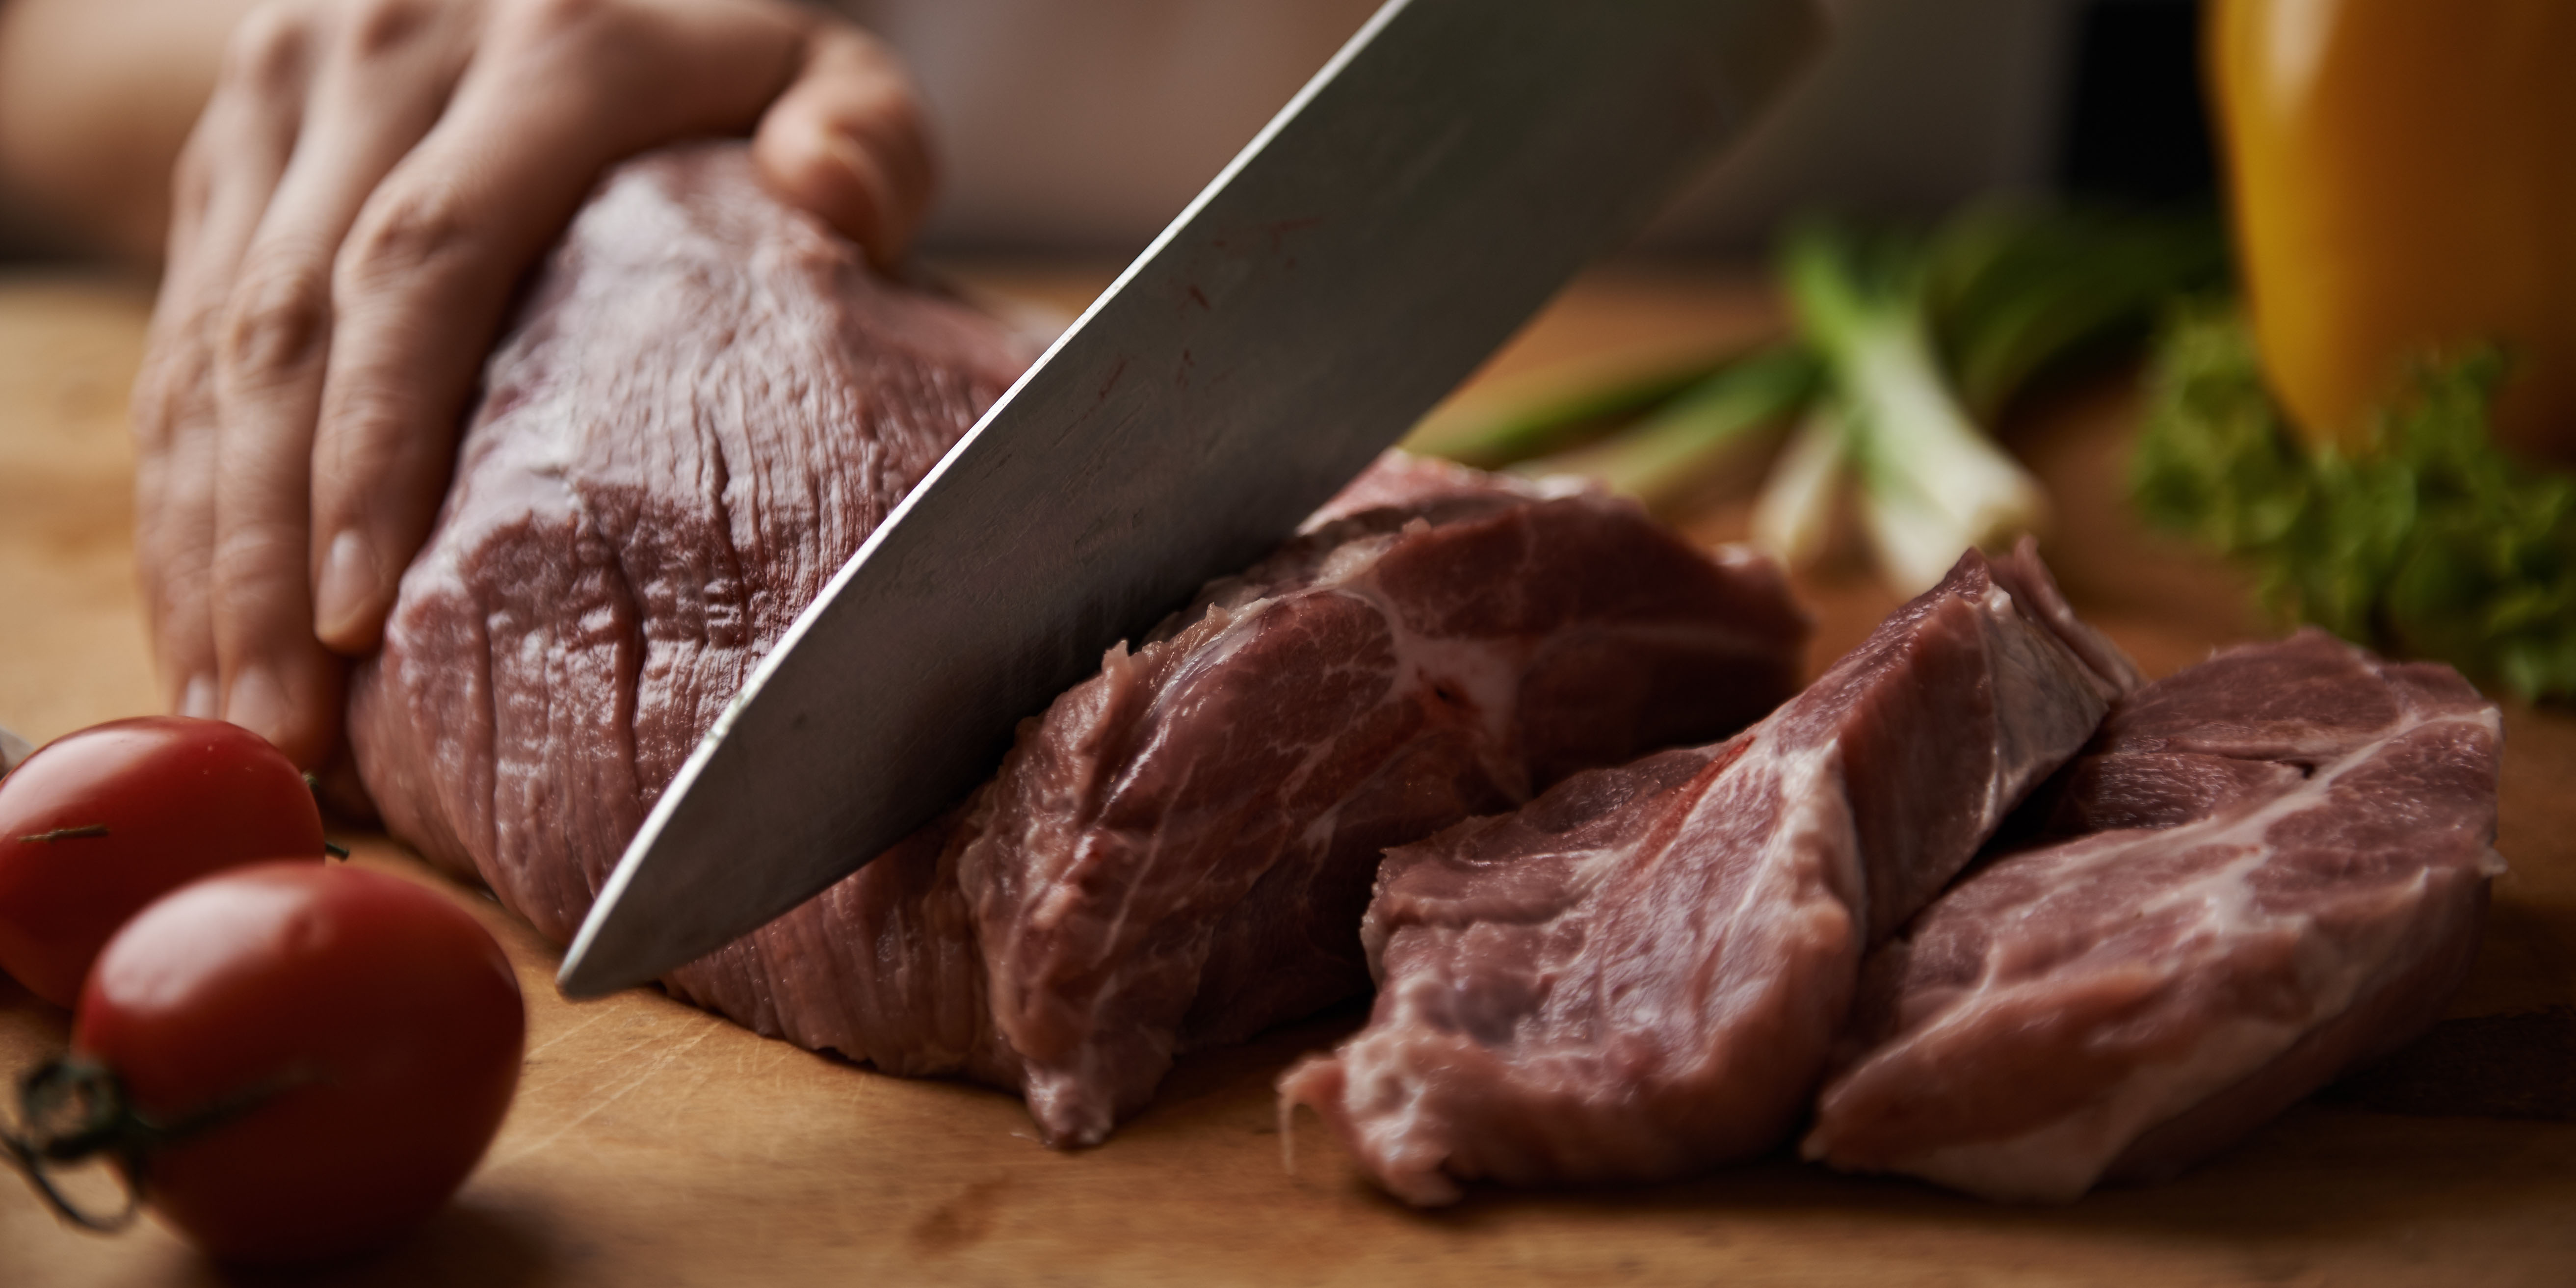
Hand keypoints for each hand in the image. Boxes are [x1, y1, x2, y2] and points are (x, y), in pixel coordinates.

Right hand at [128, 0, 932, 766]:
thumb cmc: (705, 66)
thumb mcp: (814, 64)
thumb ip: (867, 130)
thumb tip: (832, 195)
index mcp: (548, 50)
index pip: (425, 261)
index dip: (377, 444)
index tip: (362, 611)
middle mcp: (389, 63)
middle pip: (288, 329)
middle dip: (267, 548)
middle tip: (290, 725)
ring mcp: (285, 111)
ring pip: (205, 352)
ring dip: (207, 550)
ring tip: (243, 718)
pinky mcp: (223, 164)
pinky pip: (175, 351)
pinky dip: (184, 501)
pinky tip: (209, 627)